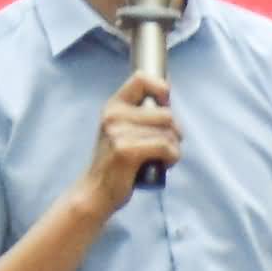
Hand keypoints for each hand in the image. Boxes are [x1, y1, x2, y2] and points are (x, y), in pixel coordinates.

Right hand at [77, 77, 182, 212]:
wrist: (96, 192)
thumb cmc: (116, 162)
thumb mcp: (121, 130)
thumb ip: (140, 112)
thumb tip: (167, 87)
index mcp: (113, 106)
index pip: (141, 78)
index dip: (161, 88)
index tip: (165, 104)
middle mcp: (113, 116)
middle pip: (166, 113)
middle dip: (175, 131)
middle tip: (168, 145)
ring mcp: (118, 133)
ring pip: (168, 132)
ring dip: (174, 148)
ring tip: (163, 157)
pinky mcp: (127, 151)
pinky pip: (165, 147)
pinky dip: (172, 157)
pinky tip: (163, 164)